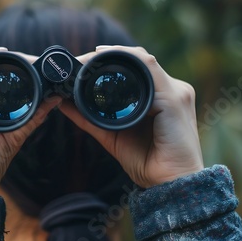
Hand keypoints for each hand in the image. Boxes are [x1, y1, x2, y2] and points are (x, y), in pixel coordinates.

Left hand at [58, 46, 203, 187]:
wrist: (171, 185)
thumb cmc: (147, 162)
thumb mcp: (110, 134)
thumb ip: (89, 118)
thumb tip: (64, 104)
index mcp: (160, 97)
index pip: (137, 68)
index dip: (111, 60)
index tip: (83, 63)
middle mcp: (172, 90)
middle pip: (139, 60)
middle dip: (109, 55)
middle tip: (81, 60)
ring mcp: (176, 93)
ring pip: (144, 61)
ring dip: (116, 55)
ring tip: (90, 59)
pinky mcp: (175, 100)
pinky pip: (151, 72)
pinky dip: (129, 64)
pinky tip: (109, 66)